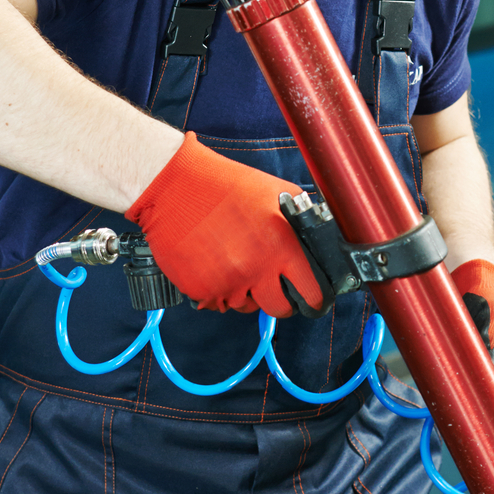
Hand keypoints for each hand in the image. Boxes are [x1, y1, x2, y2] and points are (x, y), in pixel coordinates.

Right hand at [125, 133, 324, 317]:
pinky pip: (217, 303)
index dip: (313, 297)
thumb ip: (301, 222)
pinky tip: (215, 265)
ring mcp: (226, 283)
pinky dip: (219, 290)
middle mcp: (255, 270)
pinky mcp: (199, 290)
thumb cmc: (224, 185)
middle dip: (281, 300)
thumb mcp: (276, 193)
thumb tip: (318, 243)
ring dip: (247, 292)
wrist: (174, 186)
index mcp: (280, 247)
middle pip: (280, 309)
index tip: (311, 298)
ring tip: (237, 263)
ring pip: (247, 306)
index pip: (310, 292)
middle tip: (275, 286)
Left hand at [452, 259, 493, 406]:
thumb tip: (485, 381)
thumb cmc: (489, 302)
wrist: (485, 293)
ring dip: (490, 386)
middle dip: (493, 390)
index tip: (471, 389)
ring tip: (475, 362)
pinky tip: (480, 364)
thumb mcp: (490, 322)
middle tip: (467, 375)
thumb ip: (491, 351)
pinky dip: (490, 383)